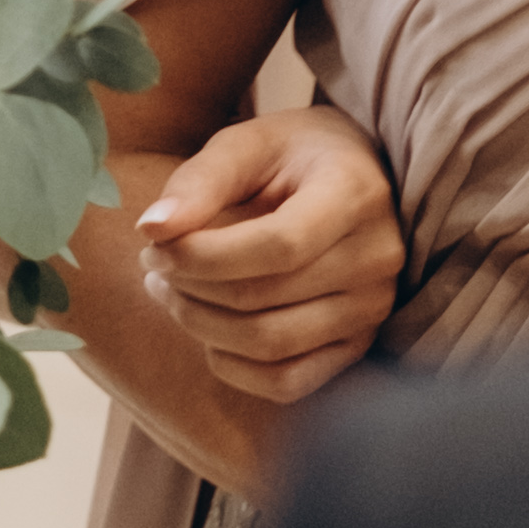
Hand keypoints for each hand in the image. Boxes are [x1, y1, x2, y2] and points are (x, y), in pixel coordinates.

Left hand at [132, 109, 403, 409]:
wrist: (349, 177)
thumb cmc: (290, 156)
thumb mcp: (247, 144)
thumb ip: (200, 182)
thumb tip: (151, 228)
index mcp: (355, 194)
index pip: (279, 246)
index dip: (204, 256)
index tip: (154, 245)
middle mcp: (377, 256)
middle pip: (265, 298)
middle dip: (189, 287)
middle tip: (153, 264)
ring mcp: (373, 307)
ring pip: (270, 344)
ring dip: (201, 325)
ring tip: (169, 292)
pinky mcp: (358, 344)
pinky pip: (288, 383)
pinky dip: (234, 368)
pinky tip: (208, 334)